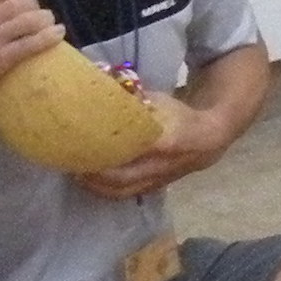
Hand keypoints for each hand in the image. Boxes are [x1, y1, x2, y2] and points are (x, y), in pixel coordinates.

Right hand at [0, 0, 64, 94]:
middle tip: (33, 16)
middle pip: (25, 0)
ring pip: (33, 18)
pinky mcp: (0, 57)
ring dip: (45, 19)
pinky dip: (51, 36)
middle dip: (33, 7)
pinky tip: (58, 33)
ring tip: (48, 23)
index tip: (16, 2)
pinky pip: (34, 42)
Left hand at [73, 90, 227, 200]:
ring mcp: (157, 180)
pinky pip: (126, 193)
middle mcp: (161, 165)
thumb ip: (132, 99)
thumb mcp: (159, 101)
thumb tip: (98, 87)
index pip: (132, 148)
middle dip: (93, 174)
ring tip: (76, 175)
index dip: (106, 151)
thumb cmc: (180, 115)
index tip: (83, 144)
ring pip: (121, 190)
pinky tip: (91, 182)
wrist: (210, 139)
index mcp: (165, 141)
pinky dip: (106, 190)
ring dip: (96, 186)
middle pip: (121, 176)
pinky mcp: (154, 188)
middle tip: (70, 163)